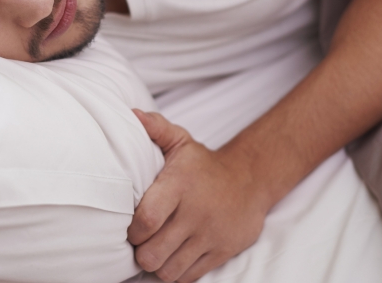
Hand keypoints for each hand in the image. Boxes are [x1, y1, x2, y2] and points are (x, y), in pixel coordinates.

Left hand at [129, 110, 269, 281]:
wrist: (251, 179)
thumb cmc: (204, 165)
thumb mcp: (182, 142)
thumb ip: (156, 128)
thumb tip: (132, 114)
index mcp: (180, 185)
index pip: (147, 219)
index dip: (131, 231)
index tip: (131, 228)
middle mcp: (196, 213)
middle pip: (153, 252)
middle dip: (140, 253)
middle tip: (141, 244)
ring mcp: (210, 235)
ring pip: (169, 269)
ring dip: (157, 265)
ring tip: (156, 251)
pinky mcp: (222, 251)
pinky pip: (189, 276)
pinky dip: (176, 272)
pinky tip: (173, 258)